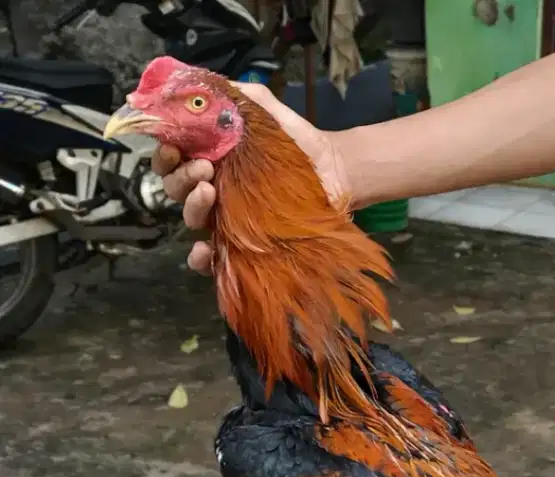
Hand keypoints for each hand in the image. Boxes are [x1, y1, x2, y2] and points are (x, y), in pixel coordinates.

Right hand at [151, 82, 350, 275]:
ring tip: (210, 191)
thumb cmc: (298, 141)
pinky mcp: (247, 244)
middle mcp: (214, 188)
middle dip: (180, 178)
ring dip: (191, 205)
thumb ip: (236, 96)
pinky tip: (203, 249)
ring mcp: (229, 218)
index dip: (164, 154)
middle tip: (204, 167)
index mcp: (210, 157)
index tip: (172, 146)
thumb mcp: (265, 109)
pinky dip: (201, 257)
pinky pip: (215, 257)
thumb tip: (200, 85)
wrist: (334, 170)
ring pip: (191, 218)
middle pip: (175, 189)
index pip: (172, 158)